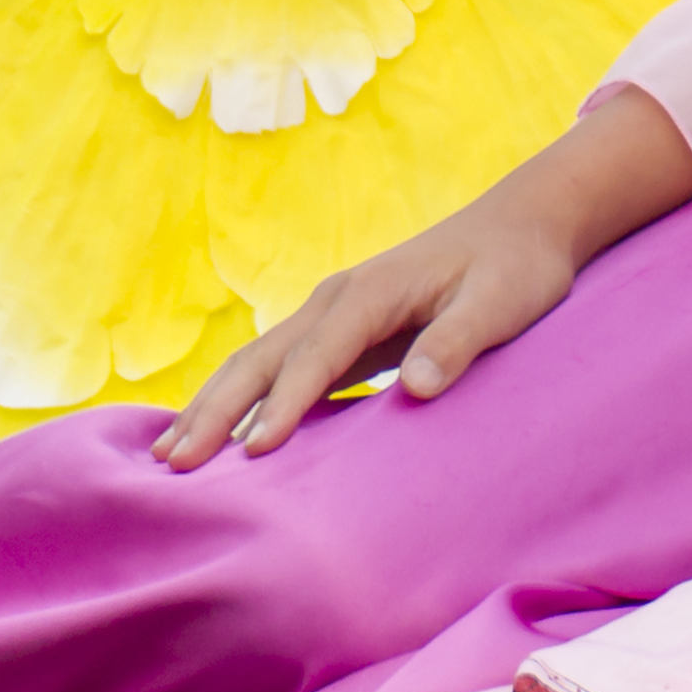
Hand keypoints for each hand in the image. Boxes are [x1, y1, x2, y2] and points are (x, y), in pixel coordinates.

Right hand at [160, 194, 585, 468]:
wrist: (523, 227)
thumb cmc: (516, 268)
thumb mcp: (501, 303)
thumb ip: (458, 342)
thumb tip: (416, 386)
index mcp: (369, 292)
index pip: (315, 355)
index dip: (284, 404)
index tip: (254, 453)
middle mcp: (336, 300)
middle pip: (262, 358)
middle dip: (216, 409)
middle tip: (174, 465)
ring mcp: (333, 316)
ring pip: (257, 364)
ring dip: (213, 407)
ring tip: (169, 457)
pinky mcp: (342, 335)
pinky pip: (280, 372)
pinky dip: (243, 403)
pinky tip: (221, 438)